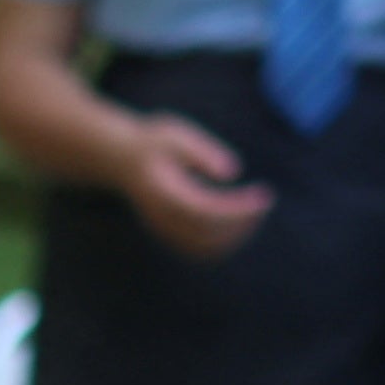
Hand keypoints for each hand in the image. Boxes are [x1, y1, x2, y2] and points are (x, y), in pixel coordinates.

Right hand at [117, 111, 272, 258]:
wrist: (119, 161)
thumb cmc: (152, 143)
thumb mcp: (175, 135)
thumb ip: (202, 152)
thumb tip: (232, 172)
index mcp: (163, 193)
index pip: (207, 212)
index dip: (239, 209)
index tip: (263, 195)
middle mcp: (162, 218)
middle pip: (209, 235)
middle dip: (243, 223)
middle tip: (265, 200)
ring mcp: (164, 231)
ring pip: (206, 248)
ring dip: (236, 235)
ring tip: (256, 210)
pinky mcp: (169, 235)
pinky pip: (201, 250)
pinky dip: (224, 241)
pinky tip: (241, 221)